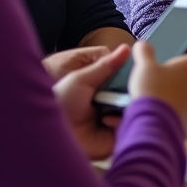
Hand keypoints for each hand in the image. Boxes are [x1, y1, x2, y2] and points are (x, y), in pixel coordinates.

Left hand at [53, 45, 129, 159]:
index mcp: (104, 90)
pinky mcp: (113, 139)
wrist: (47, 132)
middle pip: (133, 95)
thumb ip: (106, 64)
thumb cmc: (61, 101)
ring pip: (133, 112)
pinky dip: (120, 122)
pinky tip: (107, 119)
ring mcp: (113, 122)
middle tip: (133, 86)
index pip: (127, 80)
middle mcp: (111, 105)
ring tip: (119, 102)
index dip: (133, 75)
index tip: (139, 69)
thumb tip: (126, 47)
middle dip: (133, 90)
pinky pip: (126, 128)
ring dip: (128, 106)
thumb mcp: (82, 78)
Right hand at [128, 41, 186, 131]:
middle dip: (182, 79)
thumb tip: (143, 44)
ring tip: (163, 99)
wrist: (154, 124)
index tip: (170, 65)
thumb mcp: (144, 67)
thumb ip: (144, 52)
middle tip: (164, 82)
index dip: (182, 60)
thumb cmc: (151, 92)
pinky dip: (181, 111)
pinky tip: (166, 112)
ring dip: (182, 96)